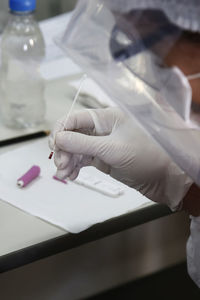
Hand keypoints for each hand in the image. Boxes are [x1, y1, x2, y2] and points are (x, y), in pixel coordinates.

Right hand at [49, 107, 191, 209]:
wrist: (165, 178)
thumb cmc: (147, 156)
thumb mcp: (112, 149)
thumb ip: (83, 143)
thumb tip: (58, 138)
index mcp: (107, 117)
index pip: (75, 118)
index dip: (61, 130)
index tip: (55, 145)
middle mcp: (103, 129)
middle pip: (73, 135)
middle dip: (64, 149)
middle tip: (61, 164)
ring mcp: (103, 145)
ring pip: (76, 149)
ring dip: (67, 161)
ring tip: (64, 174)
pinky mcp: (104, 159)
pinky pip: (83, 160)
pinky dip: (75, 167)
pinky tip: (71, 176)